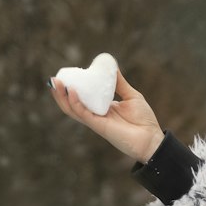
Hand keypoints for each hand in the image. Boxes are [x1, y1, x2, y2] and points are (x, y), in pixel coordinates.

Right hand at [49, 63, 163, 162]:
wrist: (152, 139)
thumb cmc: (144, 120)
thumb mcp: (131, 95)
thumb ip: (120, 83)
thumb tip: (111, 66)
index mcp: (102, 108)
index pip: (82, 98)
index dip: (72, 88)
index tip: (66, 75)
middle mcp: (96, 115)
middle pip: (72, 104)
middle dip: (61, 92)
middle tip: (53, 79)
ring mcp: (96, 121)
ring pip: (73, 110)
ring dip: (62, 97)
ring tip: (55, 84)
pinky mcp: (99, 127)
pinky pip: (83, 114)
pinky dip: (76, 103)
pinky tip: (71, 92)